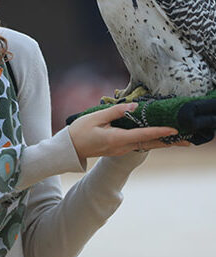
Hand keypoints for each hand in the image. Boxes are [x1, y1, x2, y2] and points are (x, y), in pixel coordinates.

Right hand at [68, 102, 188, 159]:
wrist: (70, 148)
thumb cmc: (80, 131)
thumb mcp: (95, 117)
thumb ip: (115, 112)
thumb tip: (134, 107)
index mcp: (116, 139)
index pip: (143, 135)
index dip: (159, 131)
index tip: (174, 129)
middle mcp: (122, 147)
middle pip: (150, 145)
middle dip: (168, 143)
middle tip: (186, 141)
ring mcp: (120, 150)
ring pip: (145, 145)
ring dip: (160, 142)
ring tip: (176, 138)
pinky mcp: (118, 149)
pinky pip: (138, 144)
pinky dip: (149, 140)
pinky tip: (155, 136)